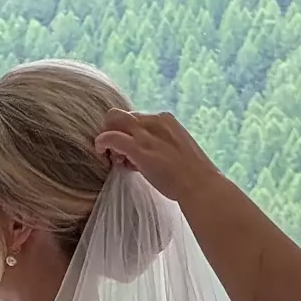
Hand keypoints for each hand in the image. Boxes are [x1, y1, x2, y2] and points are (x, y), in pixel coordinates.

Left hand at [95, 110, 216, 204]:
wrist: (200, 186)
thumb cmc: (192, 175)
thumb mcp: (176, 151)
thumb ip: (159, 146)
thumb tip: (141, 156)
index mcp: (165, 119)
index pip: (136, 118)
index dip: (128, 133)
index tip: (130, 152)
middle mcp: (155, 121)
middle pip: (121, 114)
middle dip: (113, 129)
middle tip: (116, 152)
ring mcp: (146, 135)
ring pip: (113, 120)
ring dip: (107, 135)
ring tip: (115, 158)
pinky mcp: (138, 149)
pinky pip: (110, 137)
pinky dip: (101, 142)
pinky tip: (100, 152)